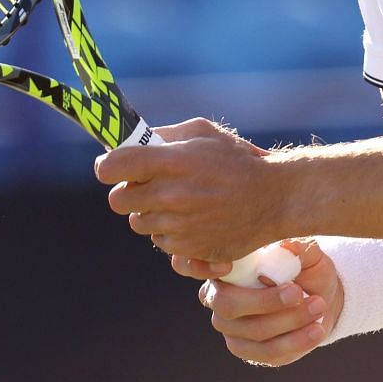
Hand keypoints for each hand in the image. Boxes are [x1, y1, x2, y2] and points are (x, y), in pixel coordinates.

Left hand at [95, 118, 290, 262]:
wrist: (274, 199)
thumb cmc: (238, 160)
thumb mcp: (203, 132)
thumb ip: (166, 136)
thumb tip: (135, 142)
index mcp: (170, 162)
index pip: (112, 167)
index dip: (108, 165)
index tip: (114, 165)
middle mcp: (169, 196)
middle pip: (118, 200)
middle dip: (129, 191)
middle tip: (148, 184)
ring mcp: (178, 226)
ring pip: (138, 222)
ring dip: (149, 212)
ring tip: (177, 200)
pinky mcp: (189, 249)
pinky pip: (162, 241)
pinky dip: (170, 231)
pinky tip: (191, 218)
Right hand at [172, 239, 341, 366]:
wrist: (321, 297)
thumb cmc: (305, 267)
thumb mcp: (306, 251)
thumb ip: (297, 246)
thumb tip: (287, 244)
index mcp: (222, 266)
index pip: (187, 264)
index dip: (194, 265)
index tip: (225, 266)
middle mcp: (217, 298)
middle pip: (228, 305)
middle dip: (266, 301)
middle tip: (299, 292)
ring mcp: (230, 328)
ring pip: (255, 330)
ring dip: (291, 321)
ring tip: (319, 306)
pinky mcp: (248, 351)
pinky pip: (269, 352)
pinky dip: (297, 341)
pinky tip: (317, 329)